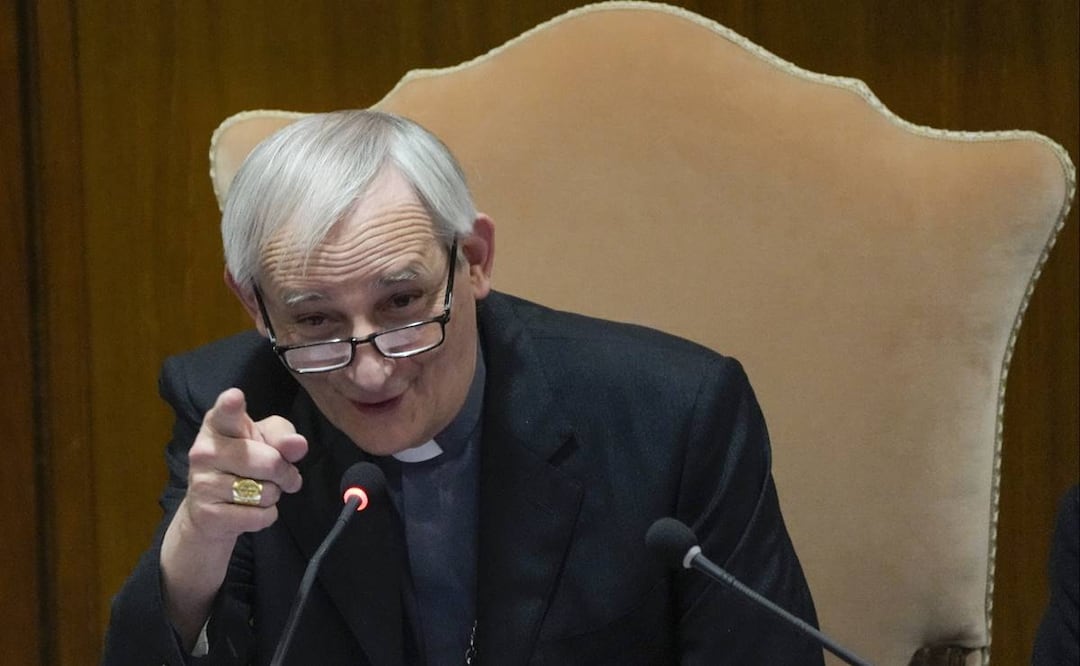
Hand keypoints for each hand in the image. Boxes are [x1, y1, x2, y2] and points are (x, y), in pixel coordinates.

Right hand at [176, 387, 307, 540]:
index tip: (235, 397)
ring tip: (256, 491)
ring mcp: (202, 483)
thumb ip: (283, 438)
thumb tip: (298, 444)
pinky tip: (248, 511)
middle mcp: (203, 450)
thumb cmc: (244, 465)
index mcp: (219, 424)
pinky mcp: (207, 514)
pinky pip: (260, 516)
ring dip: (273, 495)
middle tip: (279, 475)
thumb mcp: (266, 442)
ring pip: (267, 492)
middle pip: (271, 461)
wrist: (211, 513)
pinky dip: (266, 516)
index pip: (226, 413)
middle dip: (285, 473)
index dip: (231, 405)